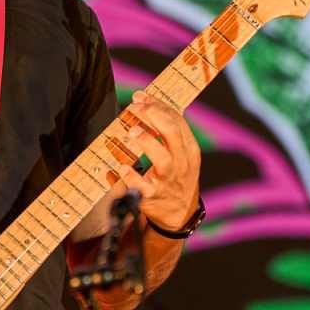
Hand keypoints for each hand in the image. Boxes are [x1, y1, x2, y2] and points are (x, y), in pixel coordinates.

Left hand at [117, 93, 200, 229]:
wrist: (180, 213)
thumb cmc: (177, 176)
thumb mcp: (183, 154)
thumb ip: (169, 131)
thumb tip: (148, 102)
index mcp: (189, 150)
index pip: (177, 121)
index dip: (158, 106)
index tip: (140, 96)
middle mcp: (181, 163)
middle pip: (172, 134)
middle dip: (154, 116)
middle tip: (135, 107)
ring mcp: (167, 180)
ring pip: (162, 159)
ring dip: (146, 142)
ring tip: (131, 131)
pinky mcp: (152, 196)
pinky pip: (141, 185)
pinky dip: (130, 176)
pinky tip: (120, 167)